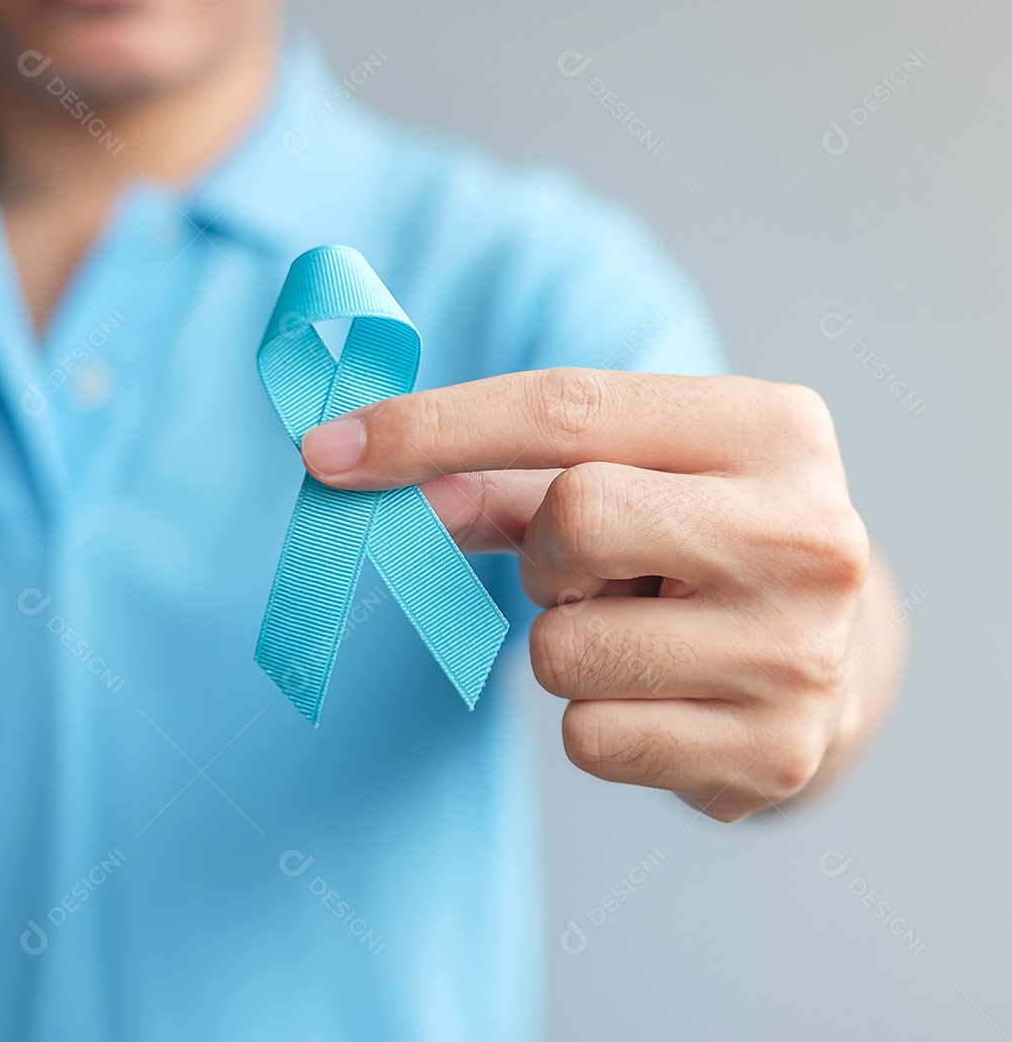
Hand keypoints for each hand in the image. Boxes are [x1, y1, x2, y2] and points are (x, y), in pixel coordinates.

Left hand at [301, 369, 895, 820]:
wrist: (835, 658)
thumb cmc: (699, 545)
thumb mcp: (629, 481)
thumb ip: (503, 478)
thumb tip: (375, 479)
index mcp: (772, 427)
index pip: (568, 407)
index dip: (430, 426)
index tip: (326, 448)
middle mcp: (809, 533)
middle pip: (572, 518)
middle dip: (544, 554)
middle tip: (592, 571)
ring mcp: (802, 653)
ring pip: (563, 648)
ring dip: (568, 644)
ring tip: (648, 637)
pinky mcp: (777, 755)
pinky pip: (589, 738)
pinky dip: (595, 718)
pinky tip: (665, 698)